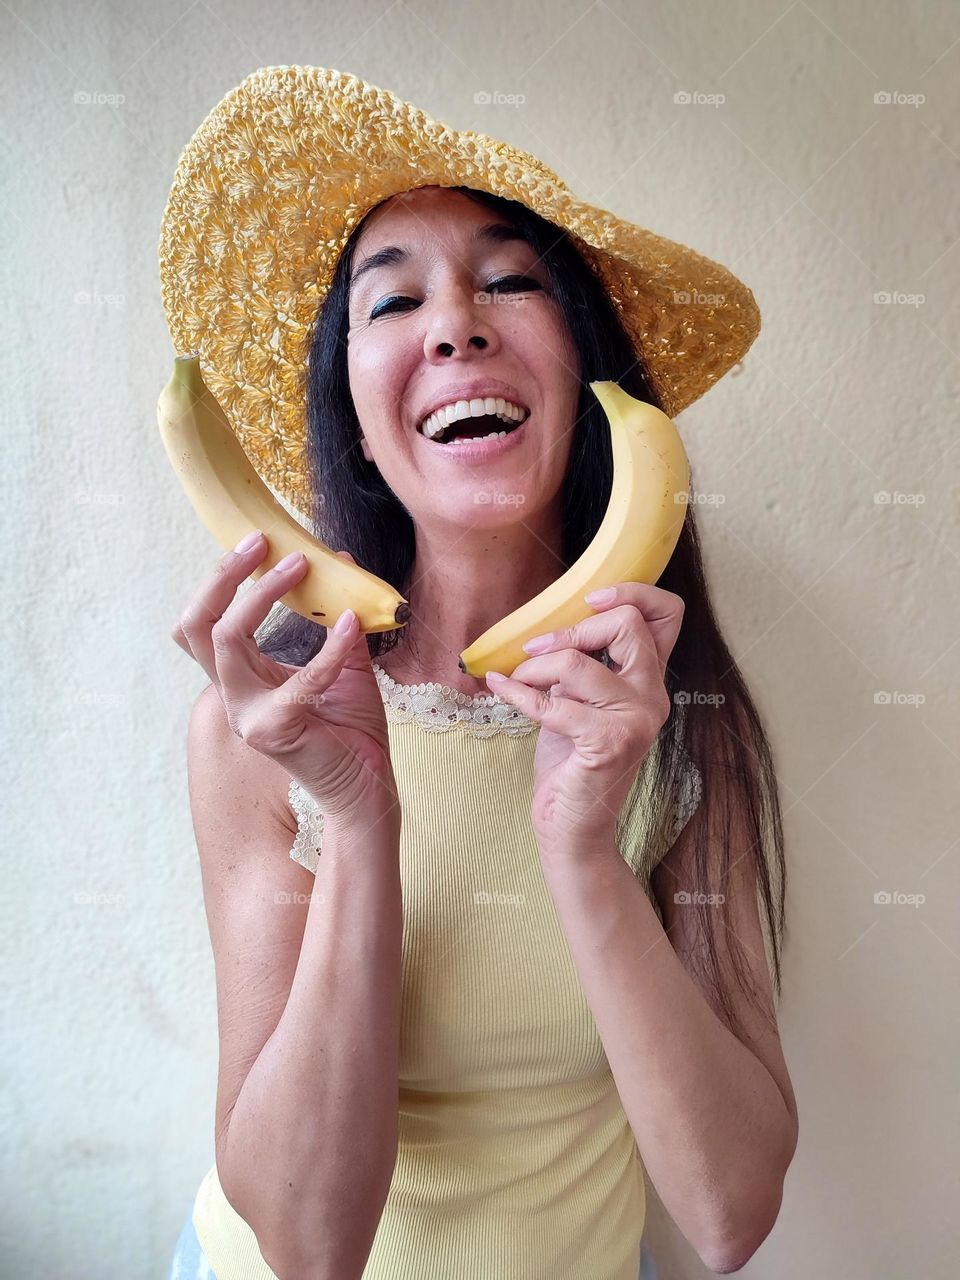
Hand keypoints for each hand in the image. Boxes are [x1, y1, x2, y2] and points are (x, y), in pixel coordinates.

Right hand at [172, 535, 397, 821]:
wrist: (367, 785)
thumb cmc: (352, 730)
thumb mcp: (344, 662)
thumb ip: (336, 618)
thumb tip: (340, 560)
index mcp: (241, 679)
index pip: (202, 624)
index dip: (220, 580)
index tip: (257, 542)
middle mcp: (234, 695)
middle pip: (196, 625)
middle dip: (222, 577)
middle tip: (261, 542)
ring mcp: (247, 715)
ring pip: (228, 640)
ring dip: (264, 595)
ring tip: (302, 566)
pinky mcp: (275, 730)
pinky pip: (300, 676)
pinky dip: (331, 646)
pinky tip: (353, 624)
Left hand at [485, 584, 684, 852]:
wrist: (572, 827)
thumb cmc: (571, 761)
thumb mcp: (579, 700)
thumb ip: (584, 664)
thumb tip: (550, 624)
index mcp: (649, 680)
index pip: (668, 614)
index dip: (634, 593)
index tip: (591, 599)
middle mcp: (652, 696)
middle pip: (627, 624)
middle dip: (572, 628)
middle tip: (537, 650)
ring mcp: (635, 720)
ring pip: (578, 662)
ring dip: (534, 667)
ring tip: (517, 680)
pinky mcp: (609, 743)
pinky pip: (552, 702)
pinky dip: (517, 693)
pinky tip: (499, 689)